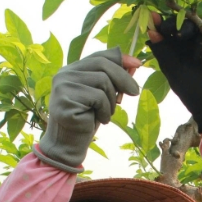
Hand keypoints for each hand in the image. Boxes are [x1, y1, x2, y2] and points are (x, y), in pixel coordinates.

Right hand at [34, 47, 140, 172]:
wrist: (69, 145)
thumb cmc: (87, 120)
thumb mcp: (104, 96)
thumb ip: (113, 79)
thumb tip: (134, 64)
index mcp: (72, 70)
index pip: (99, 56)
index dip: (120, 58)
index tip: (138, 64)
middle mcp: (64, 74)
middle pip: (102, 65)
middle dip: (123, 78)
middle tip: (135, 92)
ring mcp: (62, 86)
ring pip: (102, 81)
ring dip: (112, 100)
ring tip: (106, 114)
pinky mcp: (64, 100)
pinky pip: (98, 97)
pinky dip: (105, 111)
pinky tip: (99, 120)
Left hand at [147, 12, 201, 132]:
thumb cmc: (191, 90)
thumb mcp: (173, 71)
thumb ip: (162, 52)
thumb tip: (150, 32)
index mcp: (174, 48)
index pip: (166, 30)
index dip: (160, 23)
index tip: (154, 18)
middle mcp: (188, 42)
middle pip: (181, 22)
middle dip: (175, 23)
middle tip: (171, 30)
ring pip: (197, 23)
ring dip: (189, 28)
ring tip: (183, 37)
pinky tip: (201, 47)